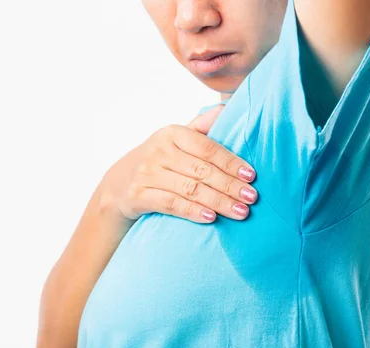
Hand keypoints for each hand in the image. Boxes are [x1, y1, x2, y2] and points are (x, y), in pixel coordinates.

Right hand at [99, 104, 257, 222]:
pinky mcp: (138, 195)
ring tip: (240, 211)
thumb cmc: (158, 161)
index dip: (231, 162)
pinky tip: (212, 218)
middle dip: (230, 185)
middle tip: (252, 197)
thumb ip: (201, 126)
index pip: (208, 148)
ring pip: (190, 189)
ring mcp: (147, 173)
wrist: (118, 185)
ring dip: (219, 202)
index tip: (252, 176)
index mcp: (172, 134)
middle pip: (202, 170)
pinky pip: (172, 204)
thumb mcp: (175, 140)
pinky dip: (193, 211)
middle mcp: (158, 151)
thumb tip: (229, 107)